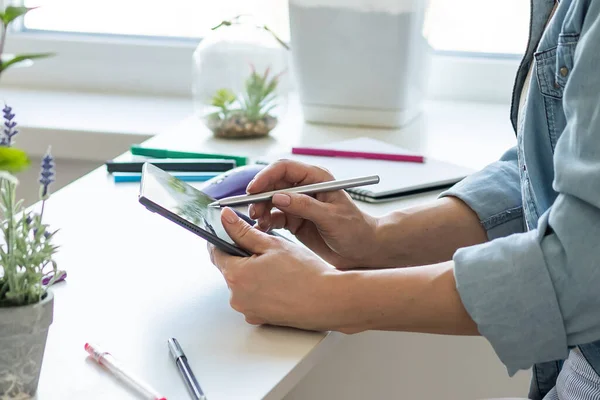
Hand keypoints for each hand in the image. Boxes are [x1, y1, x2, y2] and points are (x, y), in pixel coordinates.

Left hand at [208, 207, 347, 330]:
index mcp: (236, 275)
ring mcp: (248, 311)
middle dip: (243, 257)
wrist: (328, 301)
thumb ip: (243, 231)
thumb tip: (225, 217)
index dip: (224, 239)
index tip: (235, 234)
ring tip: (279, 269)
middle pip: (230, 269)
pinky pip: (254, 299)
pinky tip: (281, 284)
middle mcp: (237, 297)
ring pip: (243, 284)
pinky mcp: (260, 319)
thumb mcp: (272, 244)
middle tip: (267, 251)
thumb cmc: (305, 274)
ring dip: (253, 274)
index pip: (216, 252)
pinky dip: (263, 290)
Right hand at [246, 160, 379, 268]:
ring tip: (259, 221)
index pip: (285, 169)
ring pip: (271, 201)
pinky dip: (266, 222)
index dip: (266, 177)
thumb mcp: (332, 218)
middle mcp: (305, 189)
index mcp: (317, 179)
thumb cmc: (355, 230)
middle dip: (260, 196)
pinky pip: (275, 217)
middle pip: (273, 185)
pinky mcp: (295, 220)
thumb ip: (305, 206)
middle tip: (253, 211)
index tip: (253, 190)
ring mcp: (299, 205)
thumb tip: (278, 197)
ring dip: (261, 210)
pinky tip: (264, 229)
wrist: (363, 251)